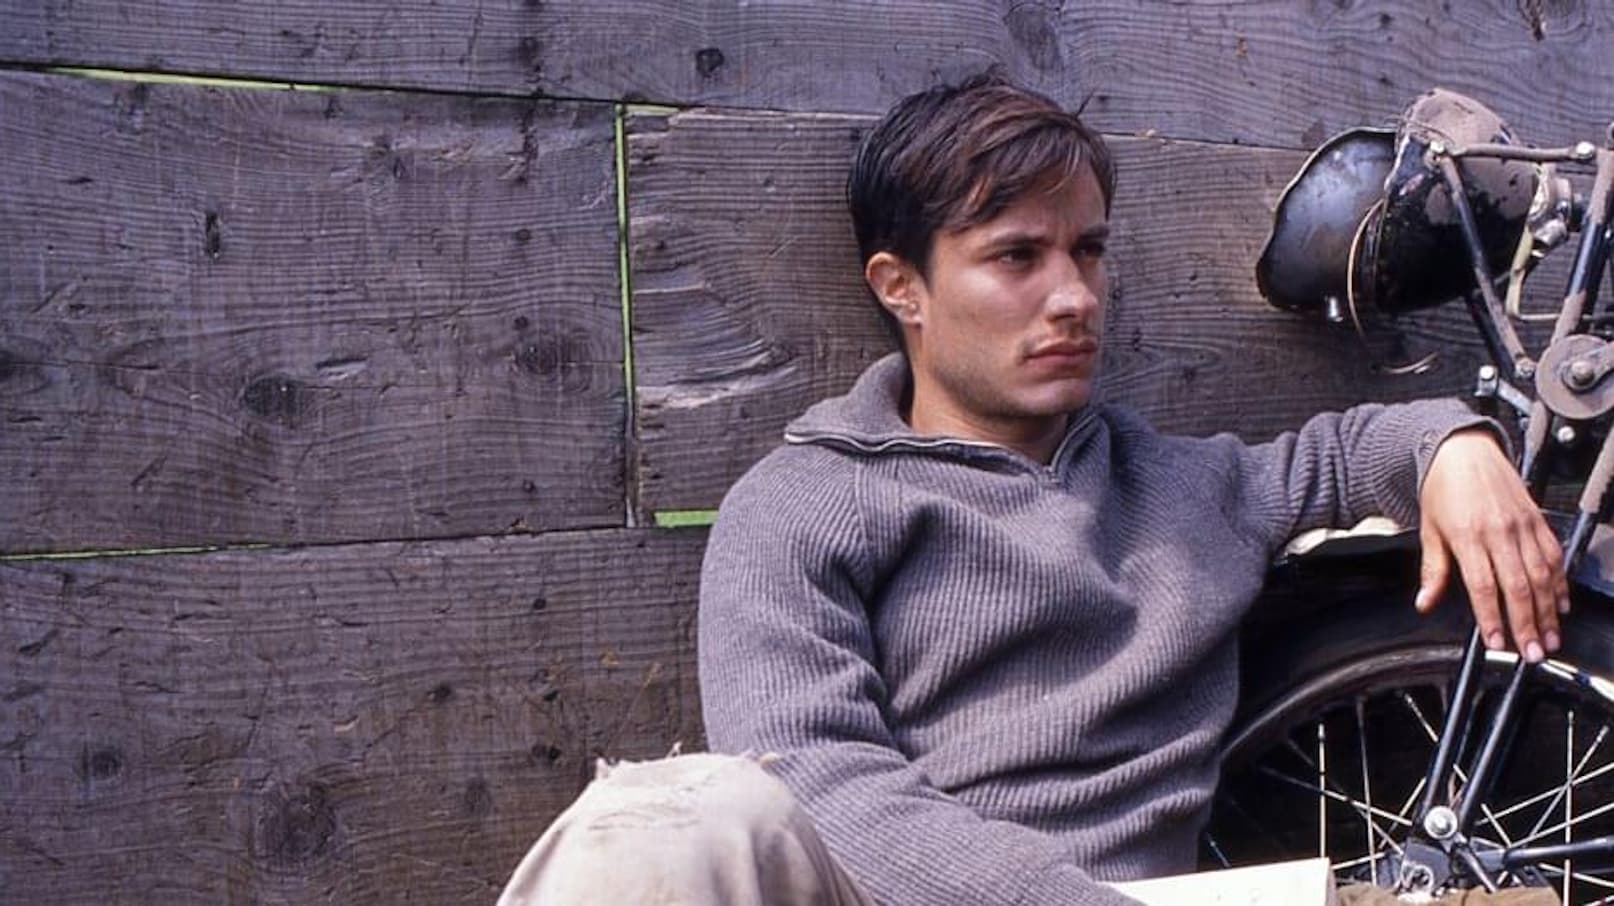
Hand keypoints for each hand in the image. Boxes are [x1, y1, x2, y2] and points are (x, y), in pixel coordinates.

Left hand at [1416, 427, 1568, 662]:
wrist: (1462, 450)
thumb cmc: (1442, 490)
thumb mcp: (1429, 530)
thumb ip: (1432, 570)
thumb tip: (1424, 603)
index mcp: (1468, 536)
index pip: (1484, 587)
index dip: (1492, 618)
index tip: (1498, 643)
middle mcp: (1499, 532)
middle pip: (1518, 586)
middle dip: (1527, 624)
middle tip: (1533, 652)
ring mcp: (1522, 526)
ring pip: (1541, 575)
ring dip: (1548, 610)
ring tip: (1550, 637)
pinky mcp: (1537, 519)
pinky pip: (1553, 555)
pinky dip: (1560, 582)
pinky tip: (1560, 603)